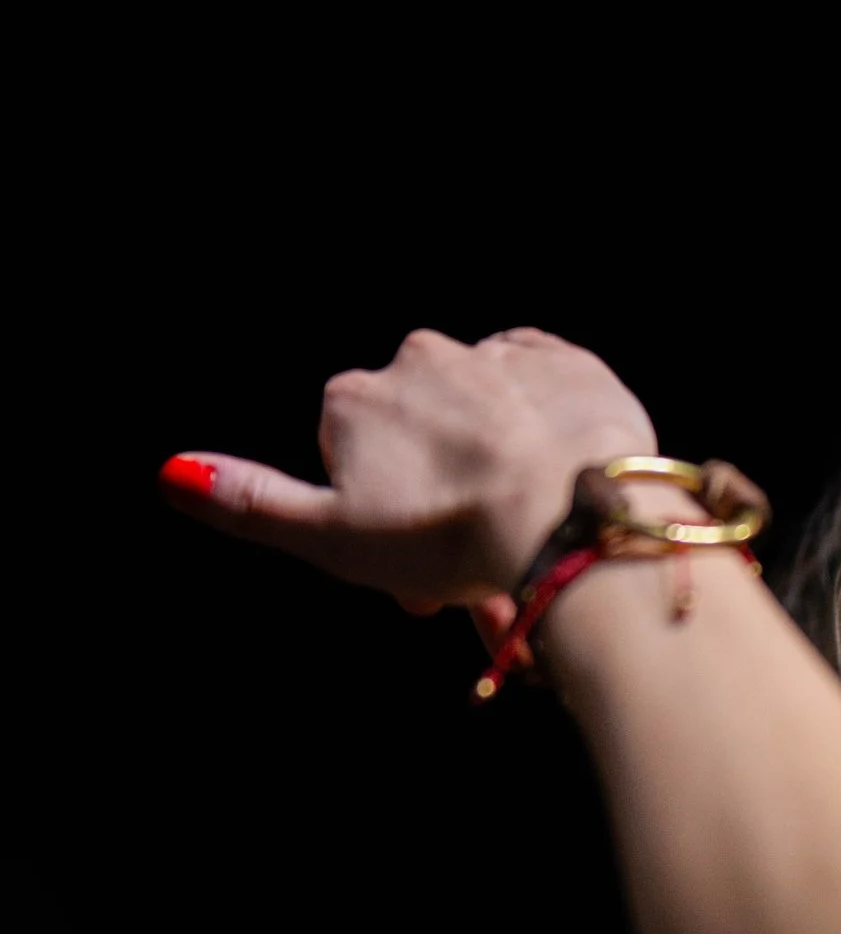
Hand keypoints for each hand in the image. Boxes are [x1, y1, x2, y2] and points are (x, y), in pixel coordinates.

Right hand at [159, 326, 655, 615]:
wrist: (574, 521)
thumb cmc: (449, 538)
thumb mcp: (331, 538)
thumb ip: (251, 503)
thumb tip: (172, 473)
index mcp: (353, 398)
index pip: (354, 456)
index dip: (381, 522)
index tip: (415, 578)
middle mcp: (420, 358)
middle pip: (424, 440)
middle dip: (443, 508)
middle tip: (476, 578)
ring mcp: (496, 355)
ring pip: (489, 425)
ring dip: (500, 480)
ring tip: (527, 547)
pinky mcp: (568, 363)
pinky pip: (548, 389)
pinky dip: (551, 433)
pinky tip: (558, 480)